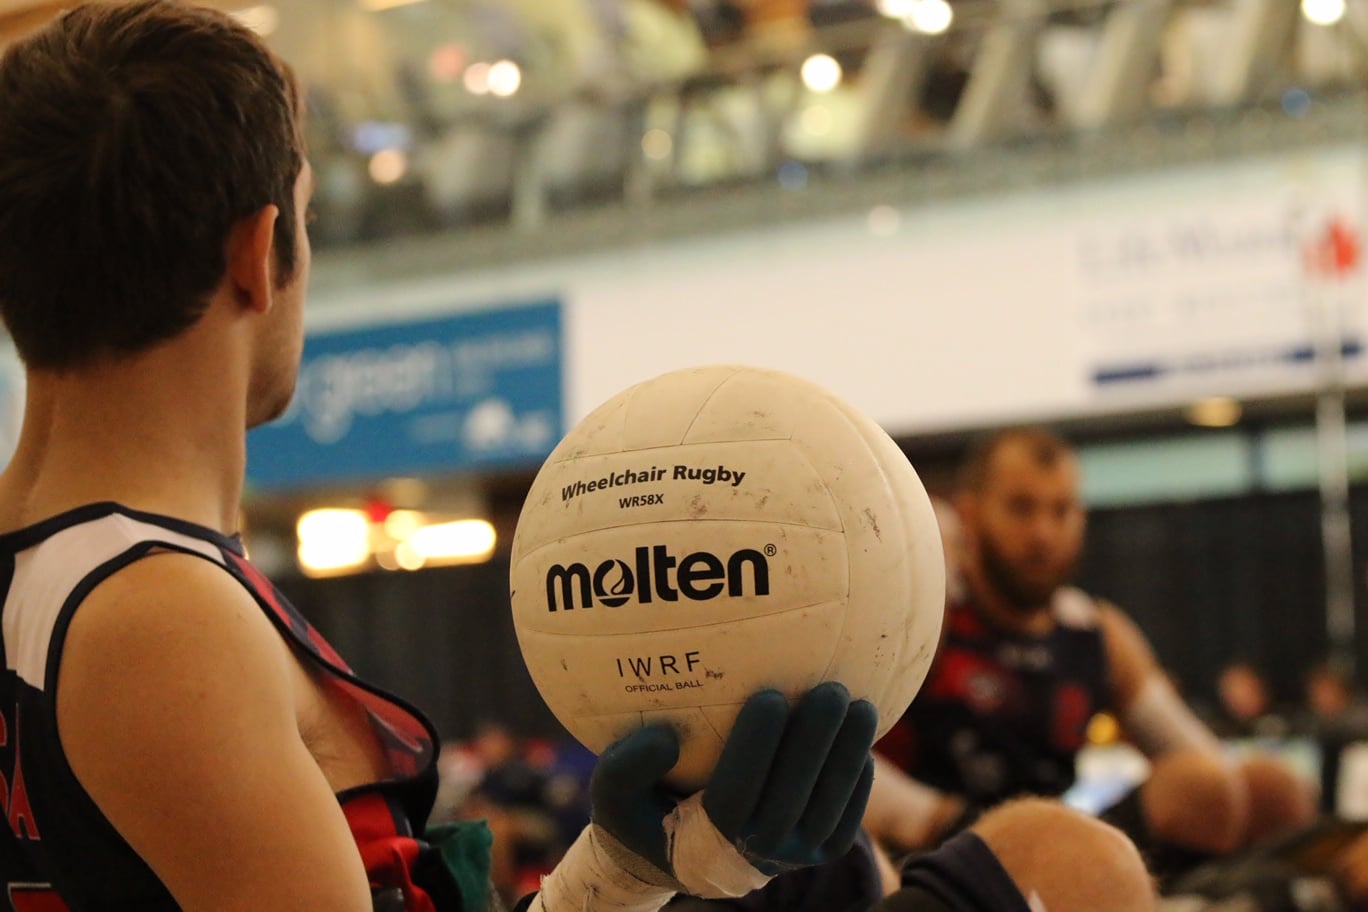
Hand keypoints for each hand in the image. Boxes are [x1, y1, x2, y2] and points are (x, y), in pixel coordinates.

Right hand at [592, 682, 878, 883]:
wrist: (680, 853)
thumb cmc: (642, 810)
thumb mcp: (612, 793)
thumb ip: (623, 768)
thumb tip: (664, 739)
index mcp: (705, 843)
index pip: (736, 797)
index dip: (755, 749)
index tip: (767, 696)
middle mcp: (755, 857)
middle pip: (792, 800)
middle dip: (815, 744)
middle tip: (829, 690)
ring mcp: (794, 858)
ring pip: (829, 808)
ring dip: (848, 755)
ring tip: (860, 704)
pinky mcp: (822, 850)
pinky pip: (849, 815)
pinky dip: (859, 776)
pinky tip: (862, 732)